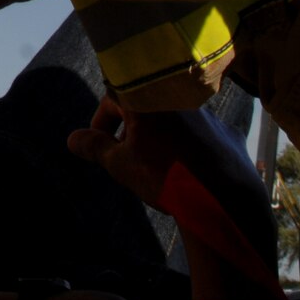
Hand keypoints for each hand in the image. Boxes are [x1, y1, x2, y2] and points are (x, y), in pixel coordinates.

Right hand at [68, 96, 276, 281]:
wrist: (222, 199)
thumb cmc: (164, 177)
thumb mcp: (121, 165)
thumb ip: (95, 147)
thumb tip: (72, 138)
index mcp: (147, 102)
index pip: (114, 99)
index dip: (102, 123)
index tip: (103, 146)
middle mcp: (177, 100)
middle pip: (145, 110)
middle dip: (132, 132)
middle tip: (128, 160)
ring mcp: (207, 115)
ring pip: (174, 122)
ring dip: (161, 139)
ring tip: (160, 170)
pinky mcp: (228, 133)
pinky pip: (202, 135)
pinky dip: (191, 148)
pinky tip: (190, 173)